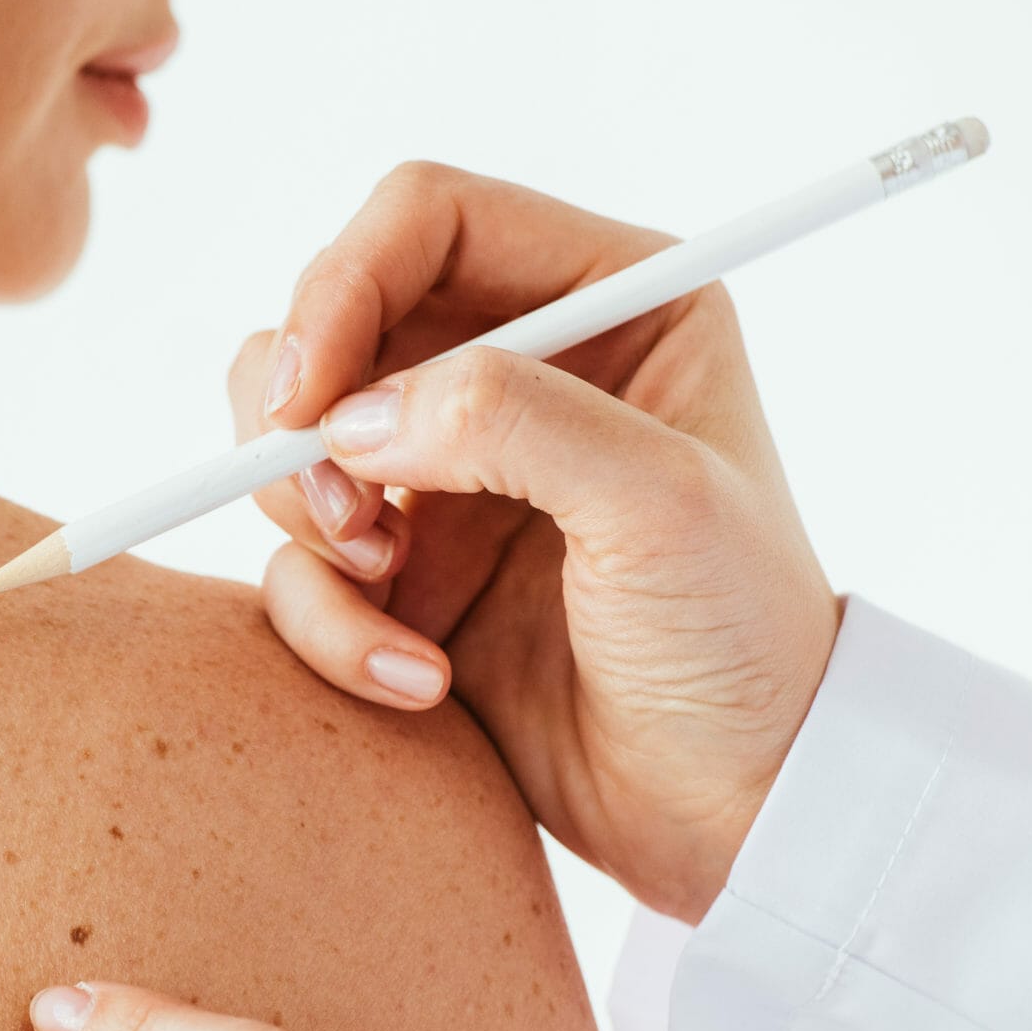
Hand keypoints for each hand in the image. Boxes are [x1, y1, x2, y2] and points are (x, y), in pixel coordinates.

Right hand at [227, 162, 839, 919]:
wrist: (734, 811)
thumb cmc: (739, 643)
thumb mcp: (658, 506)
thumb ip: (513, 422)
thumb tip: (354, 412)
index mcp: (607, 302)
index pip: (427, 219)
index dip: (344, 282)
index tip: (308, 391)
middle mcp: (517, 370)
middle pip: (331, 319)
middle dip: (303, 412)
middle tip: (339, 509)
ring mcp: (451, 474)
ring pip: (292, 440)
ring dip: (306, 518)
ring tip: (386, 588)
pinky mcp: (406, 573)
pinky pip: (300, 565)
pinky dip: (328, 623)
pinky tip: (416, 681)